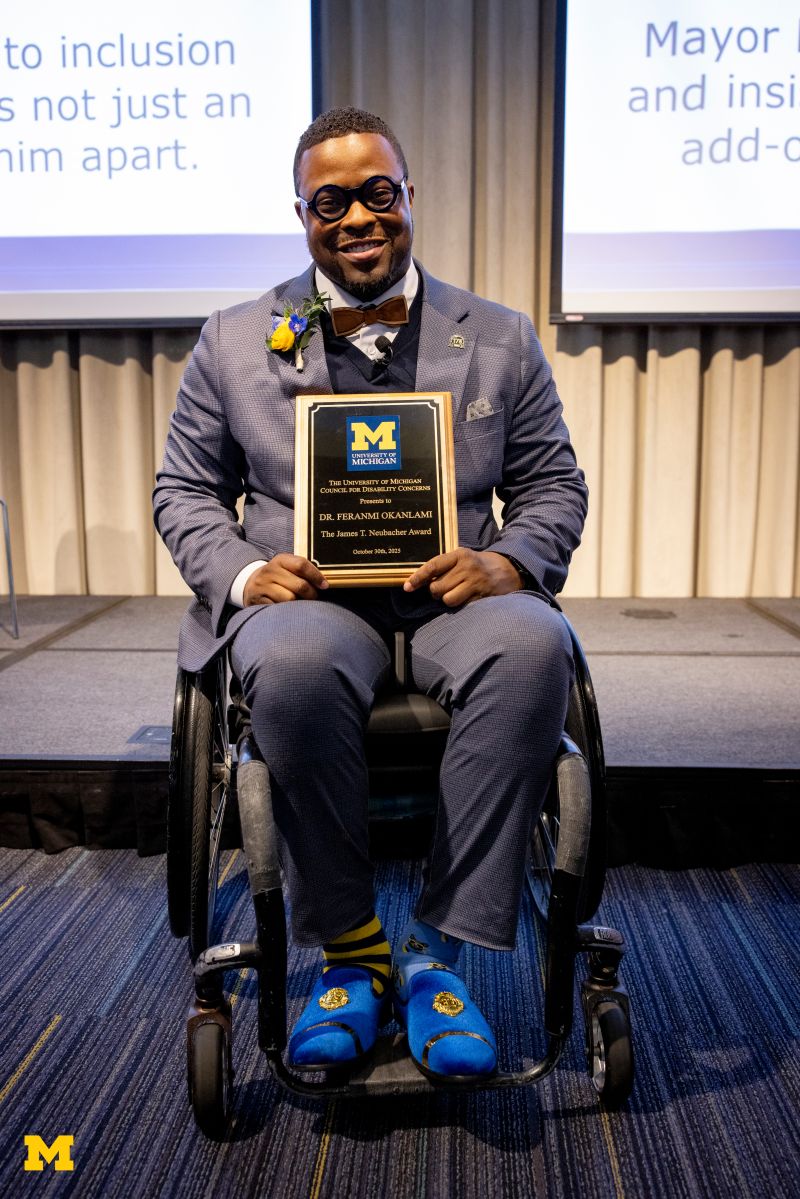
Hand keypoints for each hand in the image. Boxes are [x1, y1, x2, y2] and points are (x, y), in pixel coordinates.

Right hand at [243, 554, 328, 604]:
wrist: (250, 584)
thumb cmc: (277, 577)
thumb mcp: (286, 567)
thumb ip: (302, 571)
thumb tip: (324, 583)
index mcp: (280, 560)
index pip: (301, 565)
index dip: (316, 576)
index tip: (325, 586)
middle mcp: (269, 571)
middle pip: (299, 585)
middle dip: (311, 594)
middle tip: (313, 597)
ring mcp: (262, 586)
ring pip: (290, 599)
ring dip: (299, 604)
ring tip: (300, 603)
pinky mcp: (258, 600)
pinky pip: (278, 609)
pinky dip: (287, 611)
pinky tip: (288, 609)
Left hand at [403, 548, 521, 606]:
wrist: (509, 570)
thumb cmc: (478, 565)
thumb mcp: (463, 558)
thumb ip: (444, 566)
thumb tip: (420, 581)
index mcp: (459, 555)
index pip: (433, 566)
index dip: (418, 577)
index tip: (407, 587)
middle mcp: (466, 567)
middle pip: (437, 587)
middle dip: (436, 591)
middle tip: (444, 588)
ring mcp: (475, 583)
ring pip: (447, 599)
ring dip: (448, 600)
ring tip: (456, 593)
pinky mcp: (482, 596)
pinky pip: (461, 606)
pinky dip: (460, 604)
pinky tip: (467, 598)